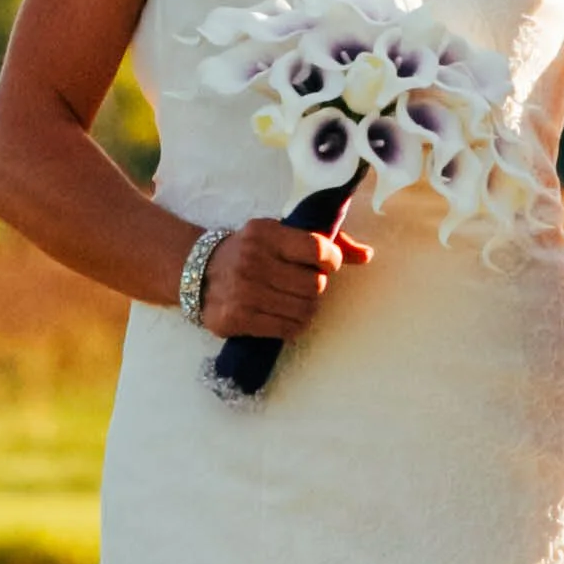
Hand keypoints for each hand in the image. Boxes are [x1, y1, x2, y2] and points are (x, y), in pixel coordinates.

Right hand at [193, 216, 372, 341]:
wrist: (196, 273)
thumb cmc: (249, 251)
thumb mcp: (278, 235)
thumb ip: (323, 242)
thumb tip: (367, 255)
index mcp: (265, 233)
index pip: (317, 249)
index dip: (332, 260)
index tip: (326, 263)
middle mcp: (252, 261)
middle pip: (315, 285)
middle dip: (318, 287)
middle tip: (306, 284)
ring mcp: (243, 293)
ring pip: (305, 310)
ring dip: (308, 308)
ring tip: (295, 300)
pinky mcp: (236, 319)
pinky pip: (287, 329)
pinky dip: (294, 325)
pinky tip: (284, 314)